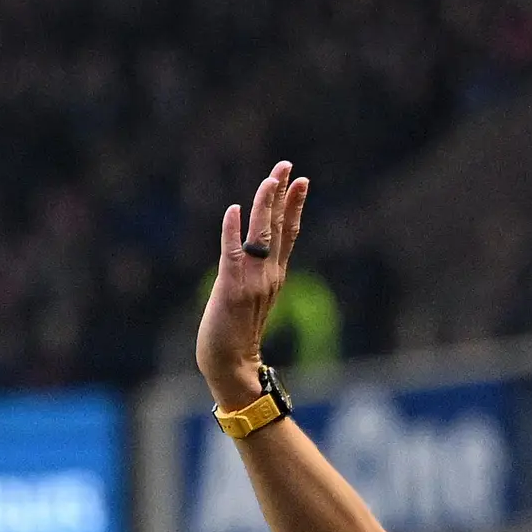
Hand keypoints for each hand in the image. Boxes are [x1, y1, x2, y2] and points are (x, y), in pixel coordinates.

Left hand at [197, 160, 309, 409]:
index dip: (294, 205)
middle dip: (282, 194)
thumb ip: (257, 276)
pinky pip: (232, 253)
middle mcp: (268, 275)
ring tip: (270, 180)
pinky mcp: (231, 288)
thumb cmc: (237, 336)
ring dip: (265, 206)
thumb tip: (254, 256)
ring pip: (261, 235)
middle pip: (278, 227)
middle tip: (286, 165)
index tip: (300, 180)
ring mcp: (251, 281)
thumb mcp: (254, 300)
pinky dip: (233, 230)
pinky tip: (234, 210)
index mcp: (275, 276)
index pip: (288, 233)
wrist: (232, 366)